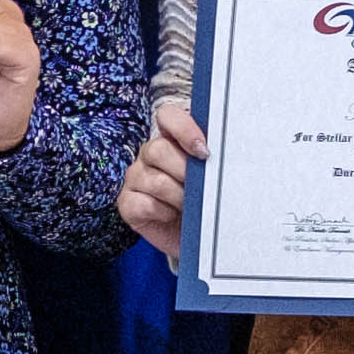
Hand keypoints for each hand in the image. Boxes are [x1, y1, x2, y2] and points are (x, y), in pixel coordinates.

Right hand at [118, 102, 204, 263]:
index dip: (183, 129)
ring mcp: (136, 178)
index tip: (204, 151)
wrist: (200, 237)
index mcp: (172, 139)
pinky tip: (171, 216)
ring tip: (190, 206)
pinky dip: (161, 212)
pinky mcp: (127, 203)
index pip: (167, 116)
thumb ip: (215, 160)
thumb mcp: (216, 177)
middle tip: (202, 187)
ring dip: (177, 195)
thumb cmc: (208, 203)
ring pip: (152, 179)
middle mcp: (150, 155)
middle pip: (157, 149)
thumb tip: (226, 154)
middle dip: (183, 170)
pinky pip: (141, 203)